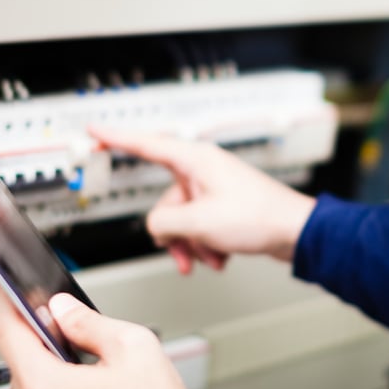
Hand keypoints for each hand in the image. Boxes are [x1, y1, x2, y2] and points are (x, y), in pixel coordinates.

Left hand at [0, 287, 191, 388]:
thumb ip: (88, 322)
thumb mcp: (132, 347)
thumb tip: (63, 308)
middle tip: (62, 318)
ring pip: (29, 383)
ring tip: (84, 358)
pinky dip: (54, 388)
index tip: (6, 284)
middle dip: (37, 333)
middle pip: (19, 358)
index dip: (6, 300)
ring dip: (47, 363)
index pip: (8, 331)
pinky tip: (83, 383)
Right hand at [89, 128, 315, 273]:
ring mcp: (213, 189)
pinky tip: (221, 257)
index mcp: (195, 160)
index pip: (145, 144)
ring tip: (212, 258)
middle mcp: (202, 170)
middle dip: (173, 234)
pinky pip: (199, 228)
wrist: (295, 232)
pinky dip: (206, 246)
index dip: (114, 138)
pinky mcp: (223, 207)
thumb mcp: (200, 222)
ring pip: (181, 221)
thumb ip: (163, 223)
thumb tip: (156, 228)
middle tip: (188, 252)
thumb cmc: (259, 217)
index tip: (93, 130)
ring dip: (192, 245)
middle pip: (163, 203)